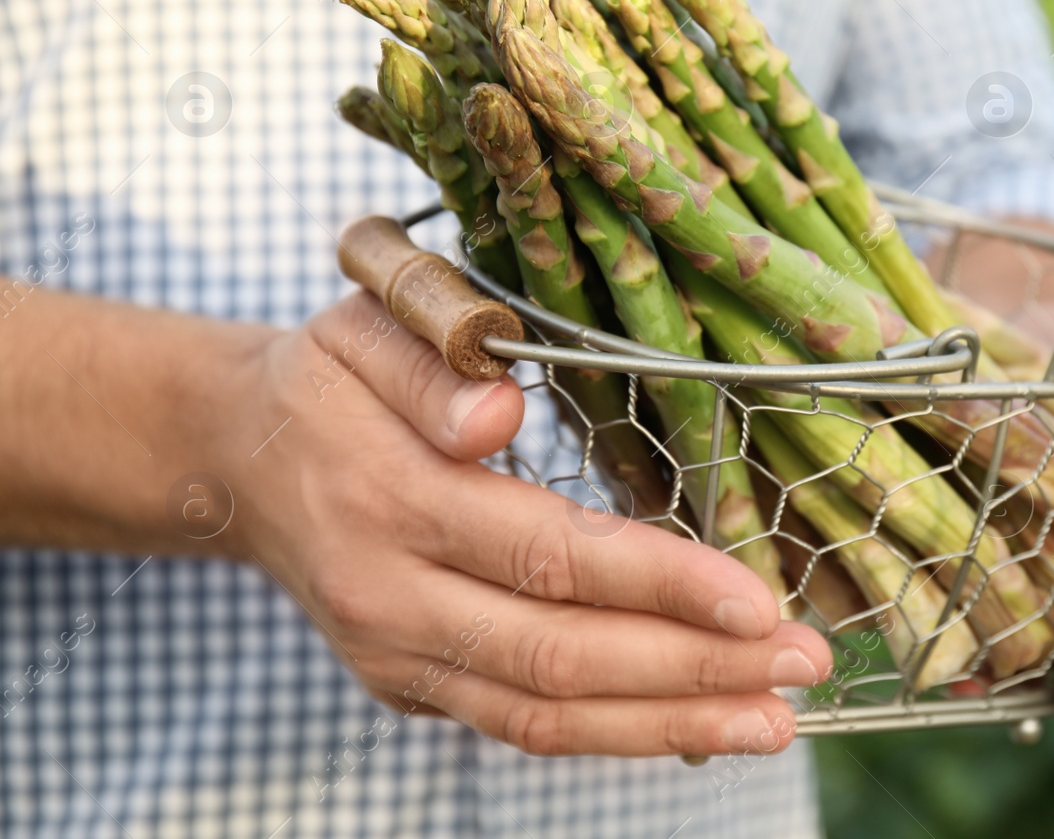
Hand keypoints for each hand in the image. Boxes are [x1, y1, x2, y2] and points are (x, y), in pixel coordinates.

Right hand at [214, 292, 831, 756]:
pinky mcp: (410, 686)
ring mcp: (397, 658)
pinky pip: (520, 725)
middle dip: (693, 670)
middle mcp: (389, 599)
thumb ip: (430, 366)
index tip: (755, 601)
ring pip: (543, 715)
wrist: (241, 458)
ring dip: (670, 724)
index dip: (656, 585)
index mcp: (386, 499)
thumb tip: (497, 417)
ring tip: (775, 721)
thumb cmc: (331, 379)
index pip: (544, 556)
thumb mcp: (367, 326)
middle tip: (803, 665)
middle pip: (558, 657)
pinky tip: (698, 725)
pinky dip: (615, 735)